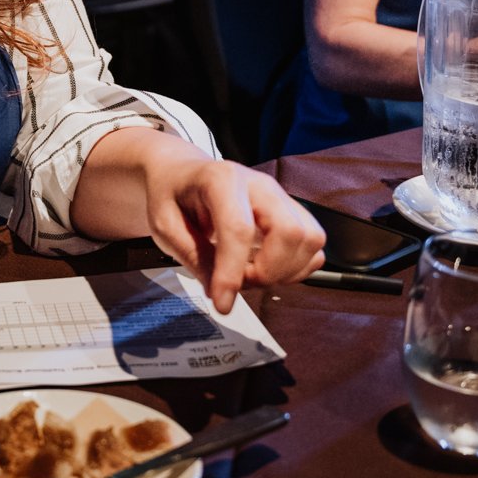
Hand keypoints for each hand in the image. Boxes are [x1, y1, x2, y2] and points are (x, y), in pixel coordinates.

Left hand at [142, 159, 324, 314]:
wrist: (183, 173)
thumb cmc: (173, 195)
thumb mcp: (164, 226)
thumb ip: (193, 257)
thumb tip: (218, 290)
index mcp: (221, 180)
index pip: (239, 229)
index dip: (233, 273)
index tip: (222, 303)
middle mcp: (259, 184)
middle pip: (290, 231)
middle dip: (268, 271)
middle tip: (239, 281)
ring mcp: (280, 196)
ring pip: (309, 238)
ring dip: (284, 271)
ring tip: (251, 273)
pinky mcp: (291, 210)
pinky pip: (313, 244)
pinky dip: (296, 266)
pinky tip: (268, 267)